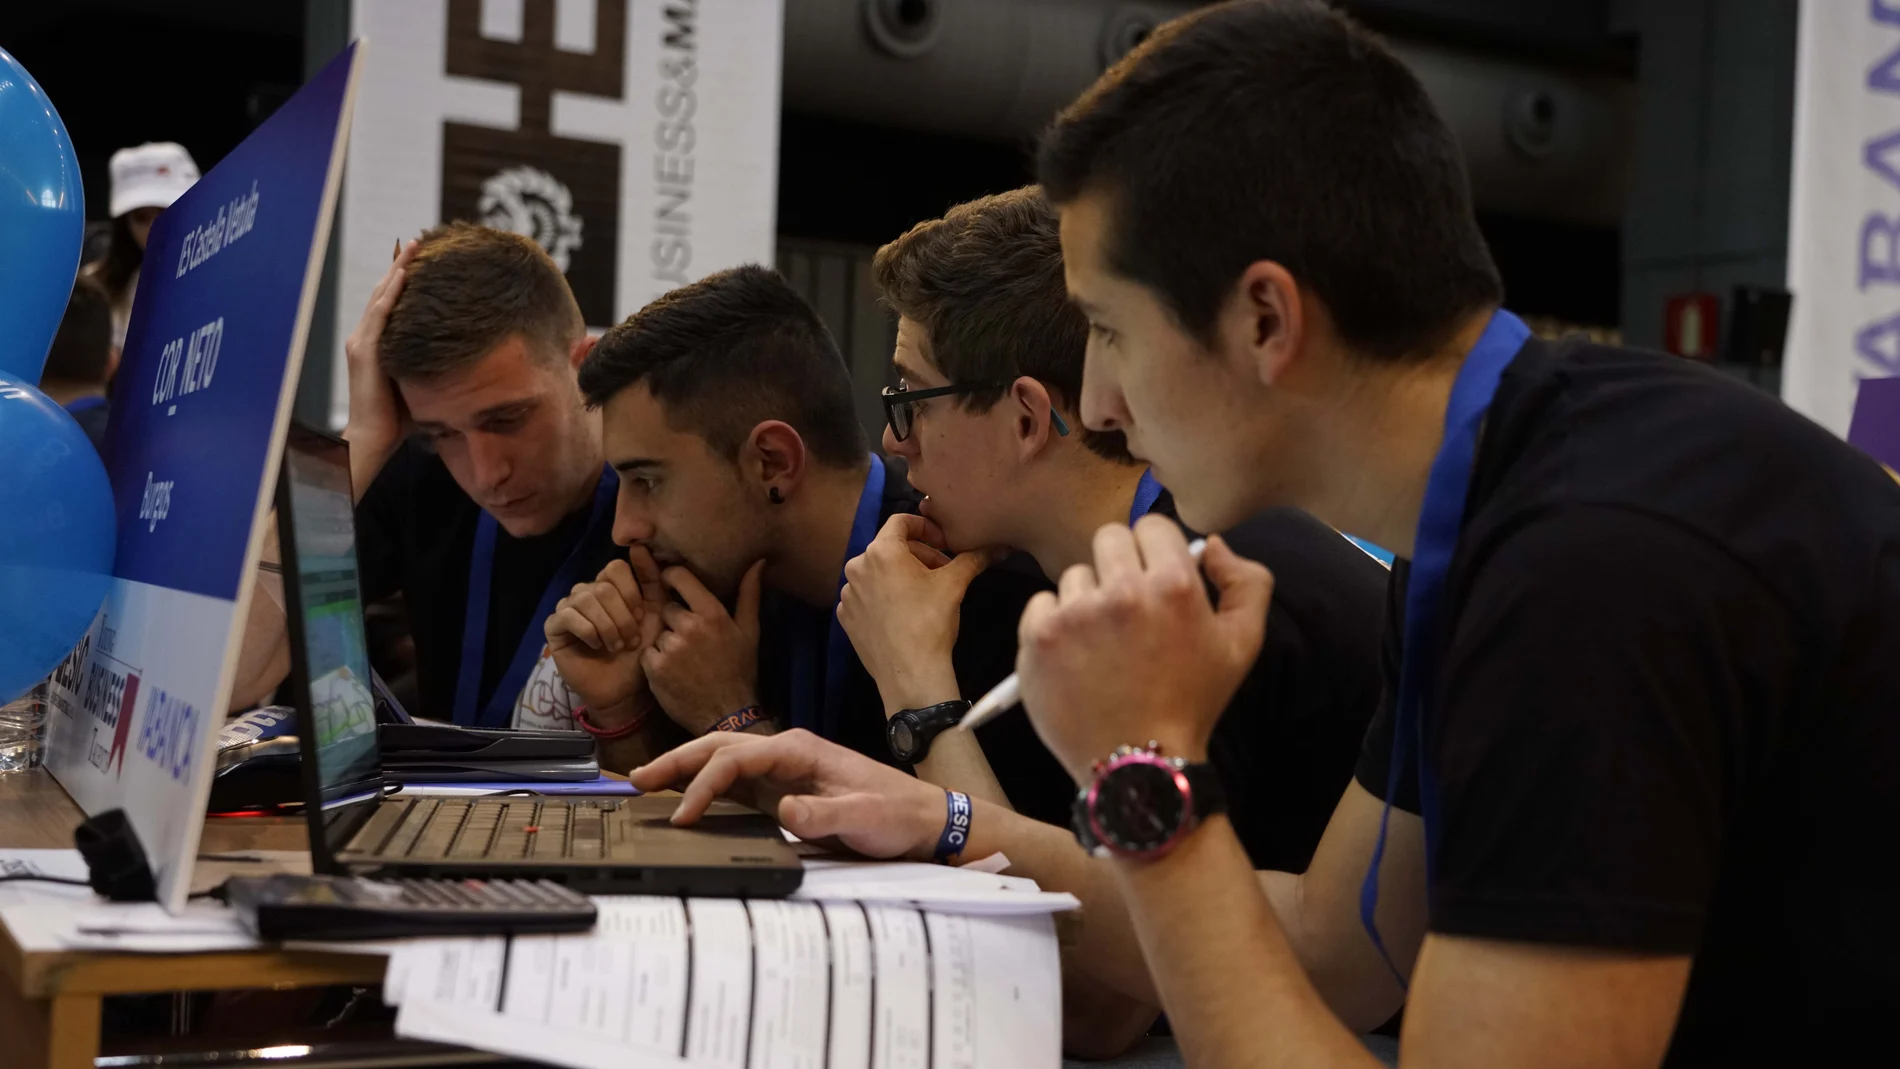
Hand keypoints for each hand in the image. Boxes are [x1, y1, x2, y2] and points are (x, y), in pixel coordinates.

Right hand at [341, 240, 416, 482]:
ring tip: (413, 246)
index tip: (425, 258)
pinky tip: (403, 275)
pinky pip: (379, 315)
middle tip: (420, 240)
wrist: (374, 439)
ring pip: (381, 296)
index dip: (407, 280)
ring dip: (398, 269)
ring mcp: (362, 342)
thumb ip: (433, 365)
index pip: (393, 304)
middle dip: (402, 265)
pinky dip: (390, 293)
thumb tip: (467, 357)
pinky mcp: (364, 352)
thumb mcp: (420, 381)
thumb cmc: (398, 418)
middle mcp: (366, 337)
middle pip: (386, 292)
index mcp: (378, 344)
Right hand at [544, 548, 667, 722]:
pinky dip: (588, 631)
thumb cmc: (641, 651)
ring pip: (586, 599)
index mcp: (609, 586)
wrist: (625, 688)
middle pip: (602, 586)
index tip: (641, 615)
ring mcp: (568, 608)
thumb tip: (639, 546)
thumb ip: (652, 580)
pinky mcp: (554, 627)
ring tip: (617, 646)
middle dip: (622, 616)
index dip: (631, 591)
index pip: (615, 568)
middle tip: (631, 640)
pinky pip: (567, 616)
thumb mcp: (654, 613)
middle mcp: (586, 592)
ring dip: (607, 626)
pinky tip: (597, 645)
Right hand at [631, 729, 946, 858]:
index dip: (703, 783)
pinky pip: (736, 785)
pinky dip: (705, 789)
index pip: (736, 757)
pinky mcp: (782, 791)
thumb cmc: (896, 814)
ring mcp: (782, 771)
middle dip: (677, 761)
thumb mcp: (863, 817)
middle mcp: (785, 753)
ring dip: (685, 771)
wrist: (922, 820)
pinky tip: (686, 801)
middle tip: (637, 780)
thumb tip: (782, 811)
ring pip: (723, 762)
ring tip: (647, 785)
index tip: (683, 815)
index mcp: (799, 749)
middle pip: (720, 748)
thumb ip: (823, 816)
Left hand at [642, 560, 765, 733]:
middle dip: (675, 619)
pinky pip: (647, 652)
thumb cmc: (740, 671)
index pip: (679, 577)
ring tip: (684, 660)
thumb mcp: (750, 631)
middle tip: (690, 639)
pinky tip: (673, 672)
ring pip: (658, 632)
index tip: (672, 584)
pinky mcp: (654, 668)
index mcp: (712, 613)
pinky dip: (656, 661)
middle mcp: (689, 626)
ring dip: (666, 642)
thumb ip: (750, 594)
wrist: (726, 714)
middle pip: (667, 607)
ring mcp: (670, 647)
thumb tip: (758, 562)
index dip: (672, 577)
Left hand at [839, 514, 993, 713]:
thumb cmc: (931, 621)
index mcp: (881, 551)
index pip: (901, 521)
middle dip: (918, 556)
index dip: (926, 527)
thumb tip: (999, 546)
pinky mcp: (845, 617)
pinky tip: (902, 614)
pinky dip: (883, 597)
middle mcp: (857, 567)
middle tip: (941, 573)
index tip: (944, 544)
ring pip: (877, 573)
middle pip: (890, 548)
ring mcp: (848, 594)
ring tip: (922, 595)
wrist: (910, 673)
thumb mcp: (955, 584)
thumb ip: (974, 558)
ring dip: (900, 577)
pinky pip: (866, 596)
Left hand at [1017, 517, 1272, 781]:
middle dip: (1121, 566)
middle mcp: (1122, 591)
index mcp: (1173, 585)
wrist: (1139, 766)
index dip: (1156, 550)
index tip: (1156, 579)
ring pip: (1076, 575)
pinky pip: (1042, 603)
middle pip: (1109, 538)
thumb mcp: (1243, 644)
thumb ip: (1246, 581)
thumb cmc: (1193, 702)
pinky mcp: (1037, 638)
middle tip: (1129, 609)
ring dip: (1088, 599)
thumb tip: (1213, 543)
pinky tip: (1076, 655)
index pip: (1152, 525)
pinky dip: (1055, 623)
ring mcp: (1074, 614)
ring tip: (1104, 643)